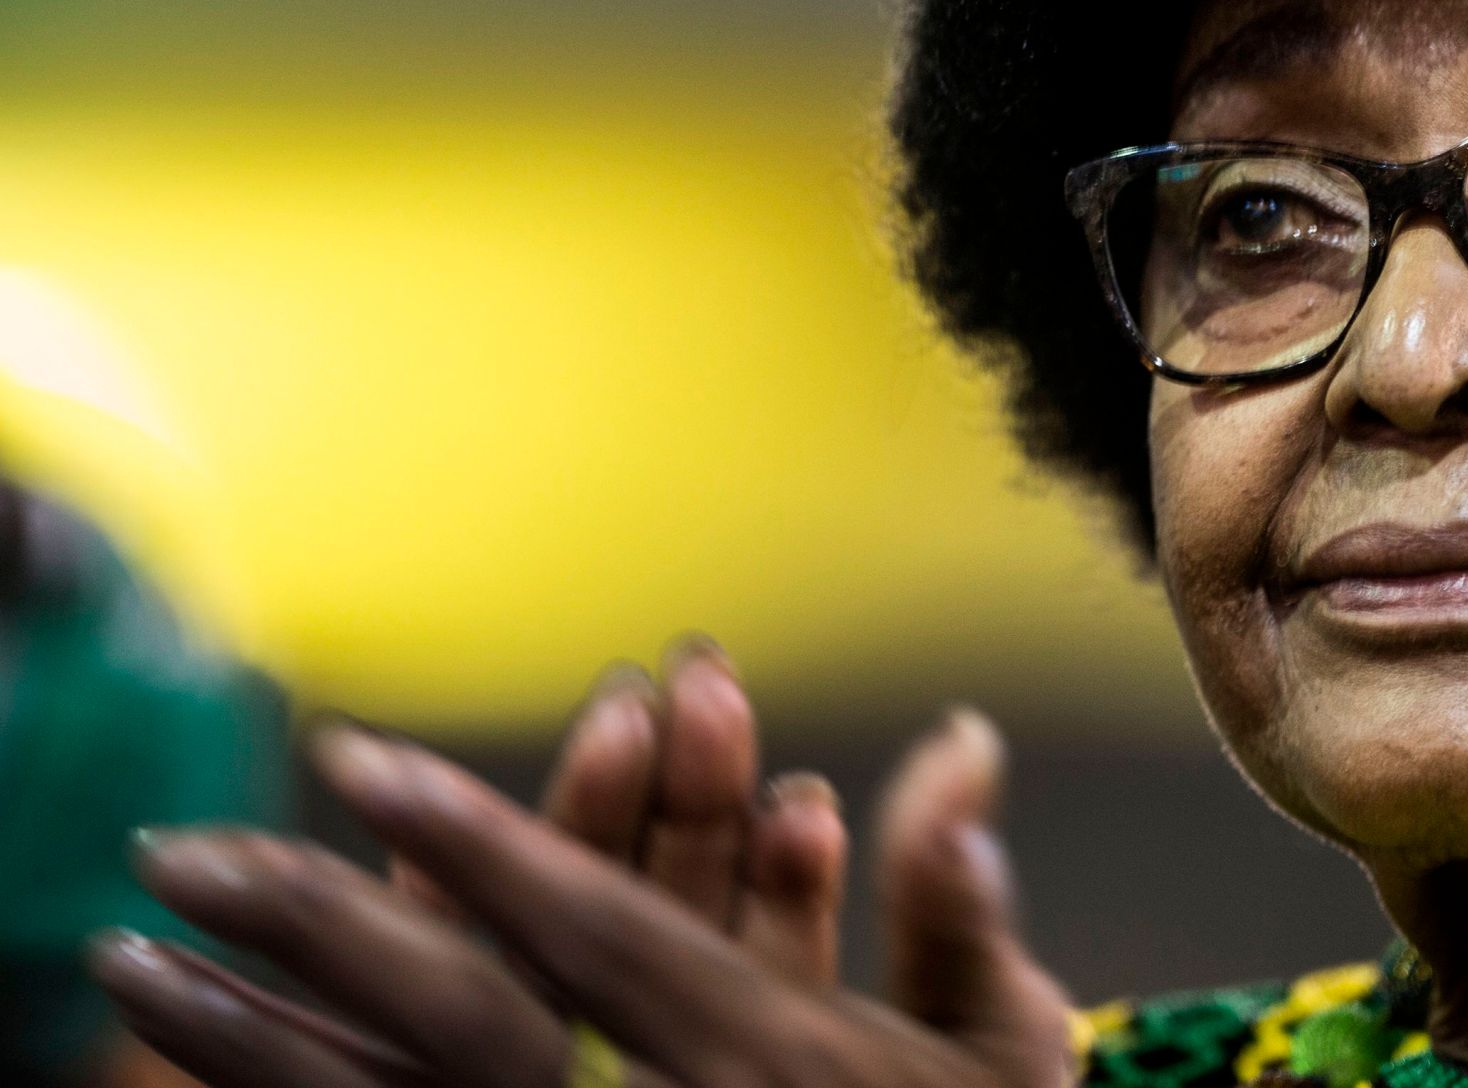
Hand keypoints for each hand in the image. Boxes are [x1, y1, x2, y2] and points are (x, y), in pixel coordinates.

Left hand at [87, 708, 1076, 1087]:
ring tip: (130, 965)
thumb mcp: (1000, 1052)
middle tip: (177, 848)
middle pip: (461, 1017)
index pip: (595, 930)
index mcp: (769, 1061)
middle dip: (314, 927)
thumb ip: (959, 909)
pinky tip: (213, 1083)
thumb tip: (962, 750)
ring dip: (253, 1038)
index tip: (358, 758)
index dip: (476, 838)